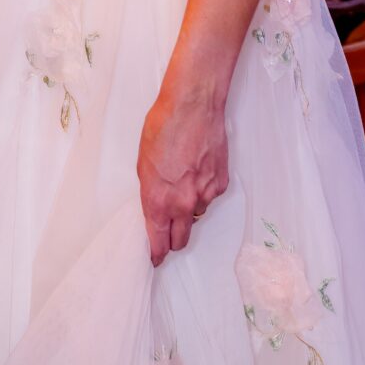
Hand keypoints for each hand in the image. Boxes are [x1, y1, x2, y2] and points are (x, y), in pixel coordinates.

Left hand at [137, 75, 229, 267]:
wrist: (193, 106)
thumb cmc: (163, 127)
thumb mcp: (143, 163)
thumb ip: (151, 192)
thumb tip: (156, 208)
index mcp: (158, 200)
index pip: (159, 242)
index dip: (157, 253)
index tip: (156, 258)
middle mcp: (183, 204)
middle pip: (181, 240)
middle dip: (173, 239)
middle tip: (168, 231)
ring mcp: (205, 195)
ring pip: (196, 215)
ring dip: (189, 209)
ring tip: (183, 182)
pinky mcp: (221, 184)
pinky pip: (210, 197)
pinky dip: (203, 190)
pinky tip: (198, 169)